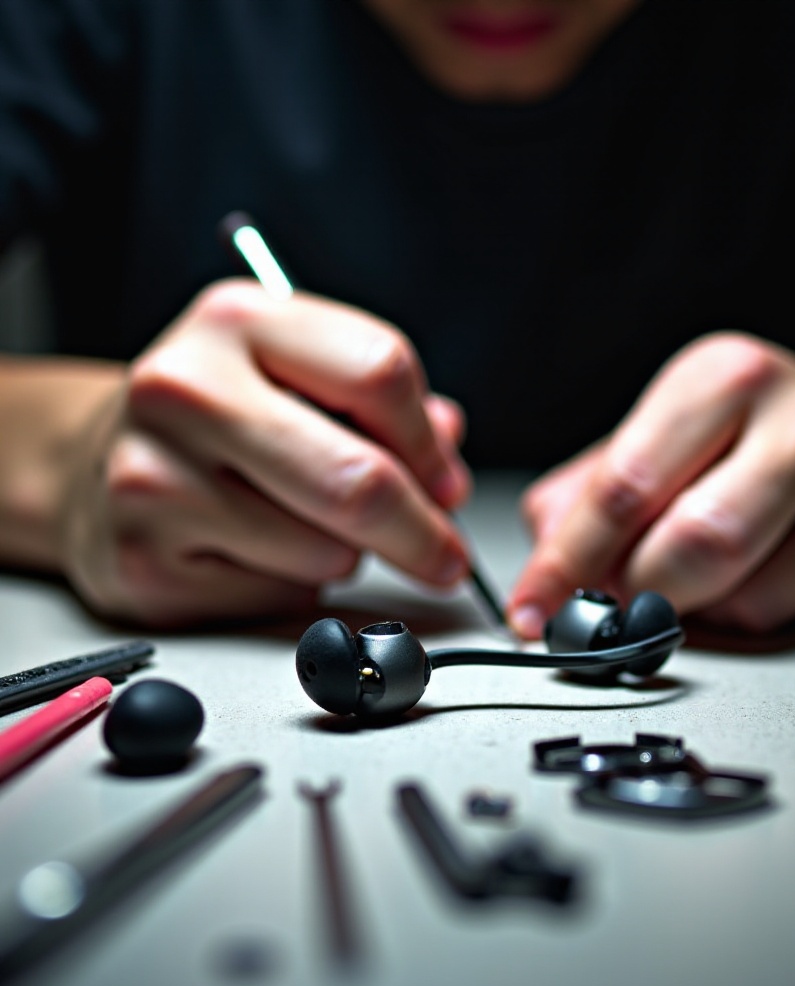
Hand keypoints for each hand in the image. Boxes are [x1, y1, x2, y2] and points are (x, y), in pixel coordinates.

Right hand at [57, 281, 471, 625]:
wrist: (90, 464)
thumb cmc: (214, 419)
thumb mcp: (292, 375)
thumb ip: (379, 406)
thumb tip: (447, 458)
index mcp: (239, 320)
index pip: (381, 372)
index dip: (432, 444)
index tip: (447, 485)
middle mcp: (187, 390)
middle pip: (360, 480)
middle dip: (424, 534)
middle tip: (445, 557)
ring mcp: (155, 477)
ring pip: (327, 551)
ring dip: (345, 556)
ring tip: (300, 527)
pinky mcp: (145, 561)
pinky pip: (278, 597)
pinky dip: (294, 588)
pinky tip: (254, 553)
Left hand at [507, 332, 794, 636]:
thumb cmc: (753, 436)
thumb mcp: (664, 434)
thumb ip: (588, 492)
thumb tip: (545, 557)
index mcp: (728, 378)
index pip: (627, 485)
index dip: (568, 560)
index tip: (535, 607)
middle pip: (691, 546)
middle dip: (637, 591)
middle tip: (618, 599)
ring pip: (744, 600)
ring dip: (702, 606)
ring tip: (711, 565)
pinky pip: (793, 621)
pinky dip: (754, 613)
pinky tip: (767, 569)